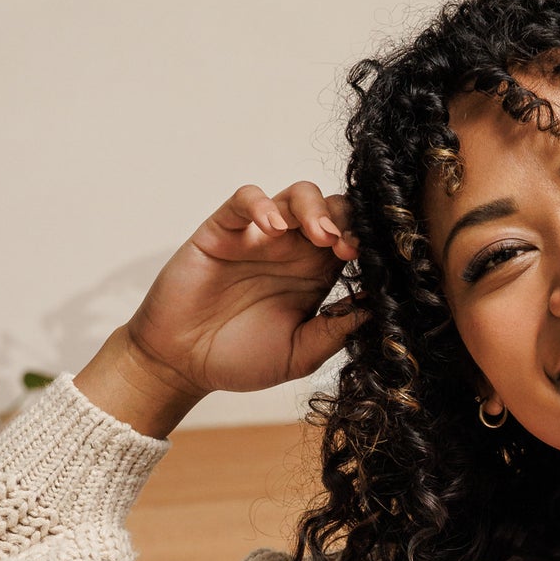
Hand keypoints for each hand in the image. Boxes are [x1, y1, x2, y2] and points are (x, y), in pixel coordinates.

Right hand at [123, 182, 366, 396]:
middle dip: (347, 220)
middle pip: (332, 209)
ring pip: (296, 195)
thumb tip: (376, 309)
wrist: (183, 364)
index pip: (352, 241)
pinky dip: (261, 204)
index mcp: (316, 276)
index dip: (365, 244)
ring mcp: (258, 237)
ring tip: (320, 235)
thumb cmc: (240, 359)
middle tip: (347, 247)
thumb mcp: (300, 354)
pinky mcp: (223, 230)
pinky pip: (244, 199)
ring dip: (314, 208)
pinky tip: (272, 228)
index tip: (372, 263)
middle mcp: (292, 251)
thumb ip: (335, 331)